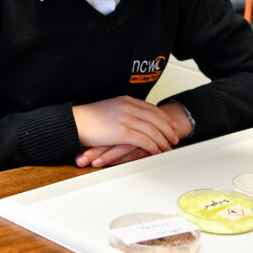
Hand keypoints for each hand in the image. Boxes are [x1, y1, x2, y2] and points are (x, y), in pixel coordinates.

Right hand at [74, 102, 194, 167]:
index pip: (151, 108)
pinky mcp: (123, 132)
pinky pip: (144, 140)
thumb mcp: (109, 108)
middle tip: (175, 137)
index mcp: (126, 100)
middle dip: (168, 129)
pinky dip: (153, 147)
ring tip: (169, 148)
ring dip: (163, 140)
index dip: (163, 117)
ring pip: (152, 130)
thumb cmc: (88, 118)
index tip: (170, 124)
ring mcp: (126, 119)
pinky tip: (157, 152)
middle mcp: (129, 107)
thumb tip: (130, 117)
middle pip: (155, 118)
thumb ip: (122, 110)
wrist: (76, 121)